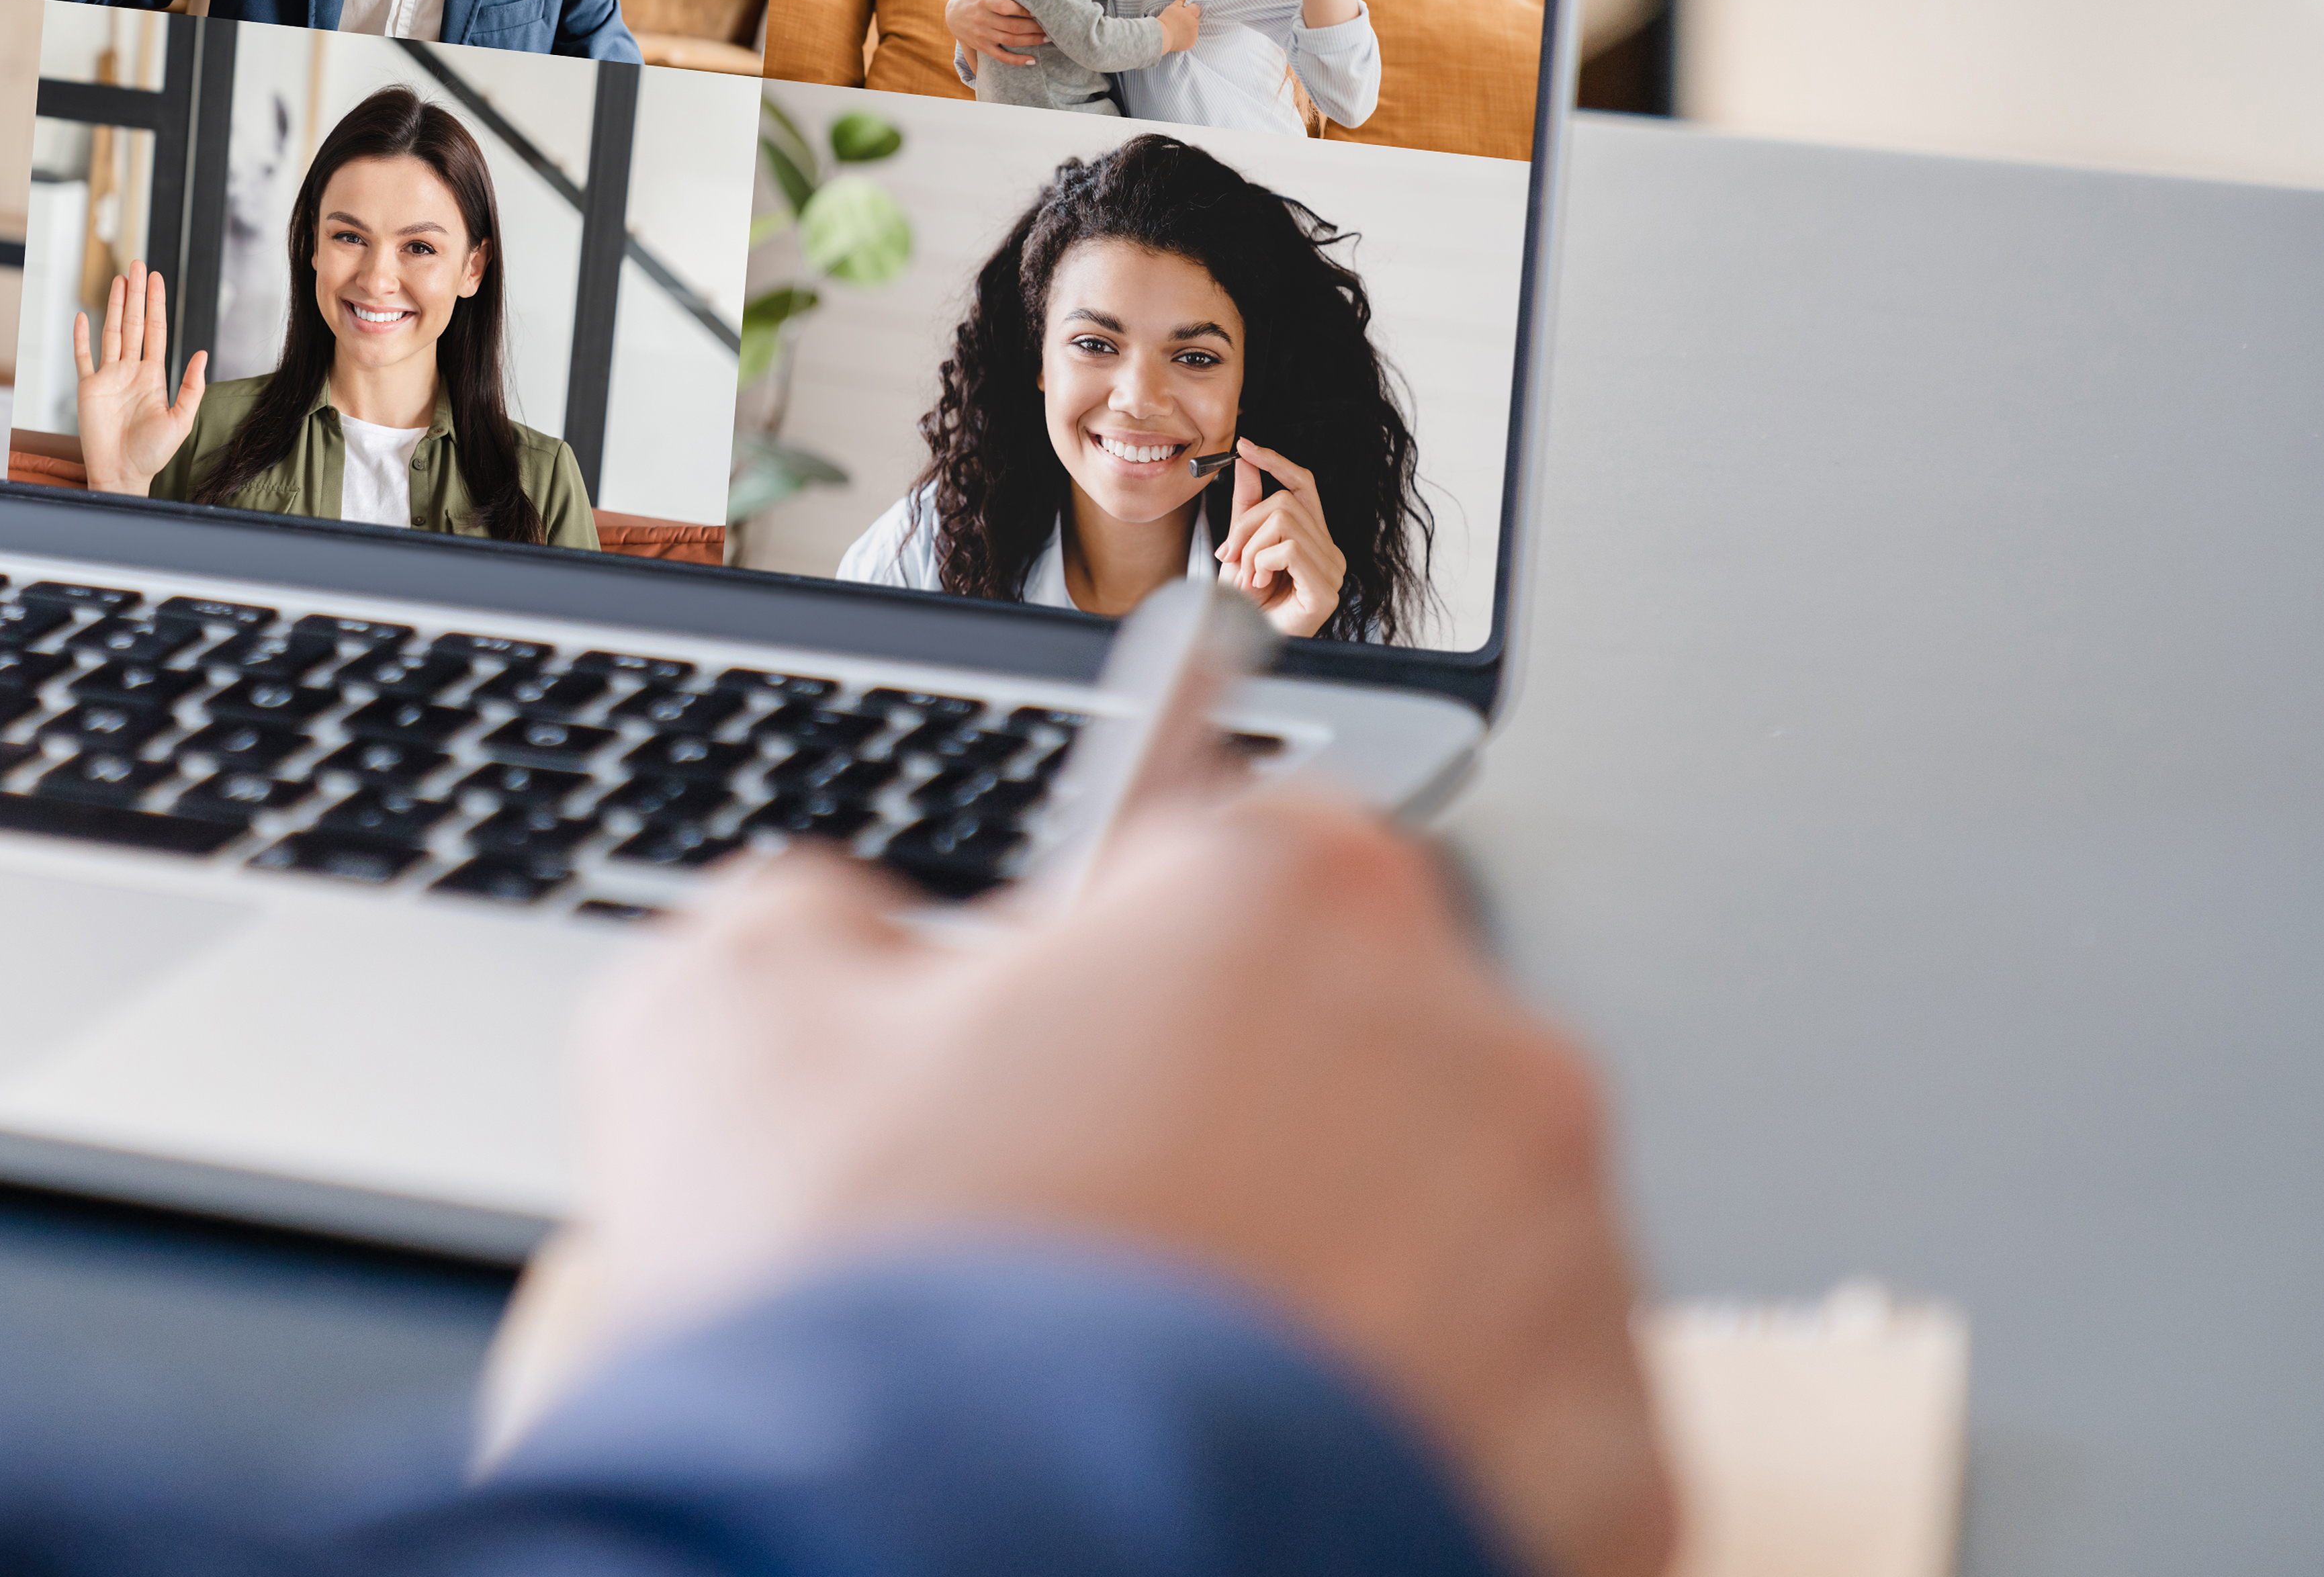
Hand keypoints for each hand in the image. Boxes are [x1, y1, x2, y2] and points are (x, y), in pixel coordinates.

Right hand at [74, 261, 206, 492]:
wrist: (123, 474)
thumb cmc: (152, 454)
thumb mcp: (180, 420)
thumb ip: (191, 387)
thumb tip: (201, 353)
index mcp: (153, 376)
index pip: (155, 331)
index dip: (156, 304)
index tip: (157, 279)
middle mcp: (130, 371)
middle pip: (133, 323)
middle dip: (136, 294)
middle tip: (139, 265)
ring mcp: (108, 378)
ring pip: (111, 332)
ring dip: (114, 306)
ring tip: (119, 280)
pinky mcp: (88, 388)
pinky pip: (83, 357)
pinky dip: (80, 337)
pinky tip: (82, 317)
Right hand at [493, 800, 1670, 1576]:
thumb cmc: (875, 1314)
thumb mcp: (719, 1026)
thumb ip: (818, 924)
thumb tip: (853, 940)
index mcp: (1287, 894)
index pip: (1223, 842)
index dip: (1107, 944)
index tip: (1058, 1015)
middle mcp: (1482, 1058)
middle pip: (1347, 1052)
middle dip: (1226, 1124)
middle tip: (1068, 1235)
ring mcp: (1570, 1280)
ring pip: (1444, 1246)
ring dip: (1320, 1288)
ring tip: (1147, 1385)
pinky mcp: (1604, 1481)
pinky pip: (1501, 1434)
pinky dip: (1390, 1455)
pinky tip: (1240, 1480)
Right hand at [943, 0, 1044, 82]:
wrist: (952, 17)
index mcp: (984, 2)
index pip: (1006, 7)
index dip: (1024, 10)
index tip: (1040, 8)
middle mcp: (983, 20)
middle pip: (1013, 26)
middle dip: (1034, 27)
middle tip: (1052, 25)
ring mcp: (983, 35)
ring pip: (1011, 41)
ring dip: (1031, 41)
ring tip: (1049, 38)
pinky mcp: (984, 46)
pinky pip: (1002, 57)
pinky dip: (1017, 61)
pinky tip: (1032, 61)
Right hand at [1159, 0, 1203, 53]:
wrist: (1161, 36)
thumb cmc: (1165, 20)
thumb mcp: (1172, 7)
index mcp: (1191, 13)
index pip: (1196, 8)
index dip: (1189, 10)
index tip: (1182, 13)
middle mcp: (1195, 23)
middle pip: (1195, 19)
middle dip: (1189, 19)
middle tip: (1177, 22)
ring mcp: (1194, 34)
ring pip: (1194, 29)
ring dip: (1188, 29)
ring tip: (1177, 30)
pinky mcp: (1192, 43)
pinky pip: (1191, 39)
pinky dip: (1187, 38)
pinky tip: (1178, 37)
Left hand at [1216, 438, 1344, 637]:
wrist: (1242, 641)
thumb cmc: (1244, 601)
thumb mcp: (1240, 543)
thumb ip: (1247, 504)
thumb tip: (1245, 459)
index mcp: (1313, 537)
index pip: (1303, 485)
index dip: (1276, 462)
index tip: (1245, 446)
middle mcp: (1330, 550)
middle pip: (1284, 503)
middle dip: (1245, 525)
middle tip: (1230, 555)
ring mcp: (1332, 571)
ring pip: (1284, 524)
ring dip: (1251, 548)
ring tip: (1247, 576)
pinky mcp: (1326, 591)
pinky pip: (1290, 550)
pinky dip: (1263, 561)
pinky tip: (1259, 583)